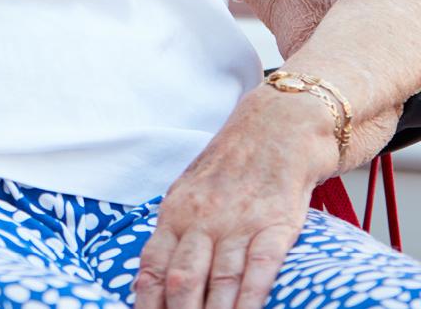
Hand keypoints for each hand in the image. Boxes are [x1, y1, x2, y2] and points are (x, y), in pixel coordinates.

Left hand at [135, 86, 339, 308]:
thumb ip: (174, 233)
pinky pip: (259, 269)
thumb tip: (154, 278)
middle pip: (181, 279)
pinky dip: (249, 299)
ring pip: (218, 280)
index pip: (152, 266)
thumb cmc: (228, 168)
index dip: (146, 301)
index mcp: (174, 213)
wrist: (275, 130)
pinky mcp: (276, 226)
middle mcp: (201, 220)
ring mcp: (238, 224)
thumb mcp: (187, 193)